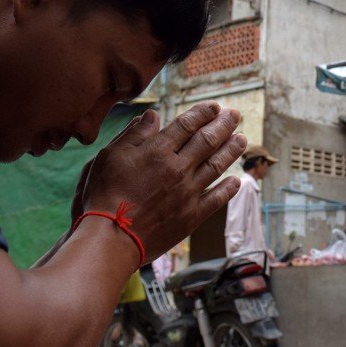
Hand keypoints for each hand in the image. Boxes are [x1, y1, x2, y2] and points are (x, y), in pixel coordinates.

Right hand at [80, 102, 246, 263]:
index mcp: (158, 151)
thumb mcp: (109, 157)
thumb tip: (152, 115)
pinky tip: (237, 181)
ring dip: (231, 151)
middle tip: (235, 116)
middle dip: (223, 125)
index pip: (187, 125)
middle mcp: (177, 169)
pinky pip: (216, 199)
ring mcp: (187, 193)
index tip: (215, 107)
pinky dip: (228, 189)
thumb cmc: (103, 196)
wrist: (111, 238)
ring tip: (242, 140)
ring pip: (216, 166)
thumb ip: (133, 135)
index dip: (203, 113)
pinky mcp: (191, 216)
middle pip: (207, 141)